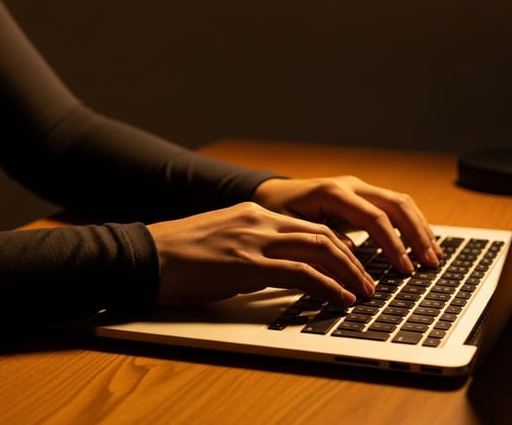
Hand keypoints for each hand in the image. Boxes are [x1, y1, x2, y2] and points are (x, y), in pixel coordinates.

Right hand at [147, 202, 374, 306]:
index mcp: (252, 212)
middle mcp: (258, 220)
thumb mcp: (220, 242)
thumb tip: (273, 272)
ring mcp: (253, 240)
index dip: (338, 246)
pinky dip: (327, 286)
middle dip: (353, 259)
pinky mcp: (246, 264)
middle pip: (322, 233)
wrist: (144, 256)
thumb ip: (250, 250)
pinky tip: (339, 299)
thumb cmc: (175, 255)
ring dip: (348, 273)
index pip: (307, 225)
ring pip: (320, 248)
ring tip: (362, 293)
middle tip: (367, 281)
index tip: (351, 265)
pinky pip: (300, 273)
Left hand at [251, 176, 442, 272]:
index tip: (404, 269)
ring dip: (420, 229)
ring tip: (434, 256)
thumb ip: (320, 242)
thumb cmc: (276, 212)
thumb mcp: (291, 230)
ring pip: (400, 203)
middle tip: (430, 264)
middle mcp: (350, 186)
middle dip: (416, 235)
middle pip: (396, 205)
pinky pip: (393, 206)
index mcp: (333, 192)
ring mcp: (358, 188)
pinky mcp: (362, 195)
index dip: (393, 244)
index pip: (374, 218)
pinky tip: (421, 242)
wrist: (269, 194)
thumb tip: (351, 258)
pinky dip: (411, 224)